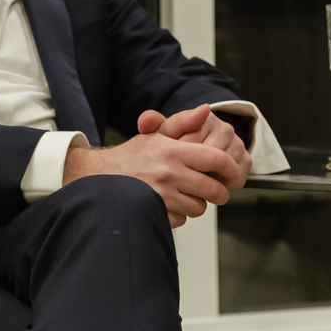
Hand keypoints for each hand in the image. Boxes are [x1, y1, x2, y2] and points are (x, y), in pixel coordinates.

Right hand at [62, 104, 250, 227]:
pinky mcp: (155, 213)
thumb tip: (205, 110)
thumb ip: (182, 122)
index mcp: (173, 151)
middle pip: (212, 188)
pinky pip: (181, 220)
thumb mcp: (155, 134)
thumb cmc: (131, 156)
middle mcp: (169, 173)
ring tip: (188, 195)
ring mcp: (162, 195)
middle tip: (217, 191)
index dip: (230, 168)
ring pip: (198, 207)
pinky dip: (180, 215)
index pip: (215, 159)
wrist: (98, 177)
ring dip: (198, 204)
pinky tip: (172, 205)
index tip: (232, 172)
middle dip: (220, 192)